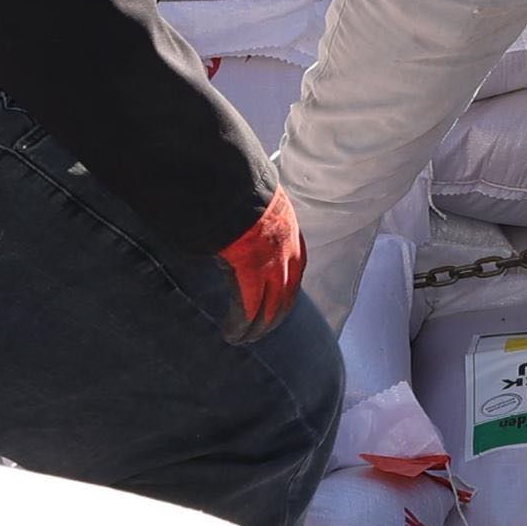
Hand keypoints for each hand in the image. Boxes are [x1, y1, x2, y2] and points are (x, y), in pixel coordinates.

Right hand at [214, 188, 306, 339]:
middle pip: (285, 297)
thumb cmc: (243, 192)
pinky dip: (240, 325)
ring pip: (268, 308)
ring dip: (256, 327)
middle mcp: (288, 256)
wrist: (237, 186)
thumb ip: (260, 222)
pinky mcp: (250, 273)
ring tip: (243, 339)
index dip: (283, 294)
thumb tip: (248, 227)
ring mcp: (271, 266)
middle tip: (259, 333)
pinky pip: (247, 308)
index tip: (275, 307)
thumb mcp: (262, 207)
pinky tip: (232, 335)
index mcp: (292, 239)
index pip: (293, 275)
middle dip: (273, 318)